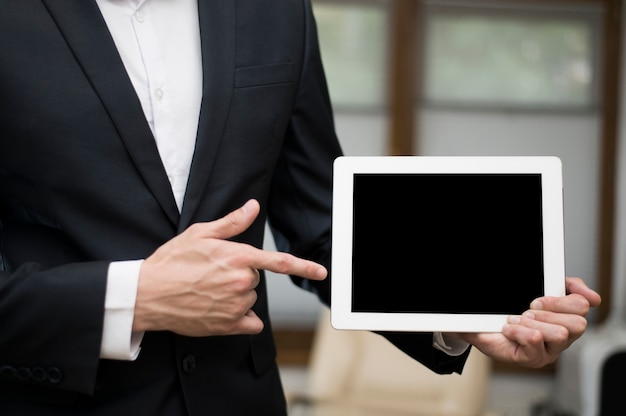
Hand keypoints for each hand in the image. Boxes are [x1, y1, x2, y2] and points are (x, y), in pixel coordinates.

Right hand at [133, 199, 326, 336]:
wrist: (148, 294)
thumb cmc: (171, 262)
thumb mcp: (199, 234)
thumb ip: (231, 223)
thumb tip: (252, 207)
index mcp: (238, 257)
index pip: (279, 261)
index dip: (304, 266)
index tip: (322, 272)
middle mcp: (241, 282)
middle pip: (255, 278)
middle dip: (240, 275)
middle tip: (212, 274)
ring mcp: (235, 306)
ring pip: (249, 299)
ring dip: (236, 296)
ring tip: (208, 291)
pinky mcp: (227, 326)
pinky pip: (249, 323)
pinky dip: (239, 318)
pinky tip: (218, 309)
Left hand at [459, 277, 600, 367]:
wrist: (482, 324)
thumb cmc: (510, 308)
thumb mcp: (537, 288)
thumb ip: (565, 285)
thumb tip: (592, 296)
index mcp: (566, 315)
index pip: (583, 306)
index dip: (561, 301)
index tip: (538, 300)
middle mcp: (563, 335)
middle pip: (578, 324)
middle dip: (549, 312)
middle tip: (528, 310)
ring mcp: (550, 350)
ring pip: (560, 334)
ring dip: (533, 322)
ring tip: (515, 320)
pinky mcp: (534, 359)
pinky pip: (535, 341)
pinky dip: (518, 331)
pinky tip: (508, 330)